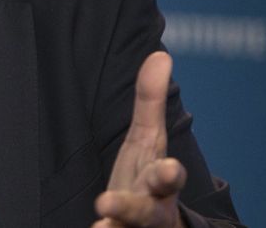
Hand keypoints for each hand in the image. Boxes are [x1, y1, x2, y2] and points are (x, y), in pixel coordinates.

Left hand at [93, 52, 185, 227]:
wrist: (152, 227)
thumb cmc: (147, 180)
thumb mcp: (147, 140)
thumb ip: (150, 101)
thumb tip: (159, 54)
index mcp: (159, 183)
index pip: (168, 177)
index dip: (168, 174)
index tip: (169, 169)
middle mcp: (150, 211)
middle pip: (146, 213)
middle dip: (131, 208)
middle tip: (106, 203)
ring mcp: (134, 227)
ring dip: (111, 227)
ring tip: (96, 225)